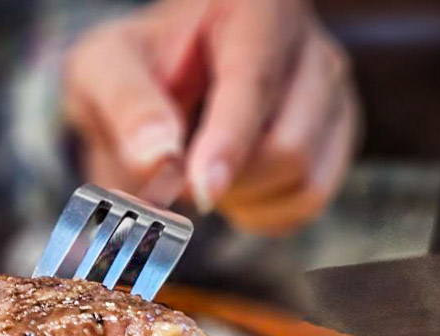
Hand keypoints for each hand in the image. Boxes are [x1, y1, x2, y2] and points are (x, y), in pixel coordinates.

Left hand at [63, 0, 358, 234]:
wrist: (158, 77)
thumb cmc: (133, 67)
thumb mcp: (104, 70)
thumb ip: (126, 106)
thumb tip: (158, 157)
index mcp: (254, 11)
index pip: (254, 81)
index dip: (229, 141)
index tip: (202, 189)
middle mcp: (307, 46)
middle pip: (287, 145)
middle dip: (223, 180)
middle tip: (173, 172)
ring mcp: (330, 92)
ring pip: (304, 178)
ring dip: (239, 198)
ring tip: (200, 169)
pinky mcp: (335, 136)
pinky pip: (307, 200)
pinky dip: (260, 212)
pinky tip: (229, 187)